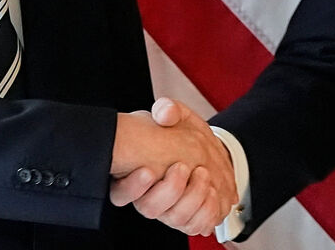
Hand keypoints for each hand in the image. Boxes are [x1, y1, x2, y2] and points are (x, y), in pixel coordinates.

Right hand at [109, 97, 236, 234]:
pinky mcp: (189, 219)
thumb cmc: (181, 134)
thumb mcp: (175, 116)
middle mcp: (149, 198)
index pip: (120, 192)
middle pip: (150, 208)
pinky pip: (197, 225)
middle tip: (183, 167)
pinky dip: (208, 211)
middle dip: (170, 189)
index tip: (148, 170)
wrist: (206, 149)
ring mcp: (169, 211)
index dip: (132, 186)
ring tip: (203, 175)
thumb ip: (167, 109)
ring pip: (175, 218)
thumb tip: (164, 114)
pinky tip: (213, 192)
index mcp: (134, 176)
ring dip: (193, 198)